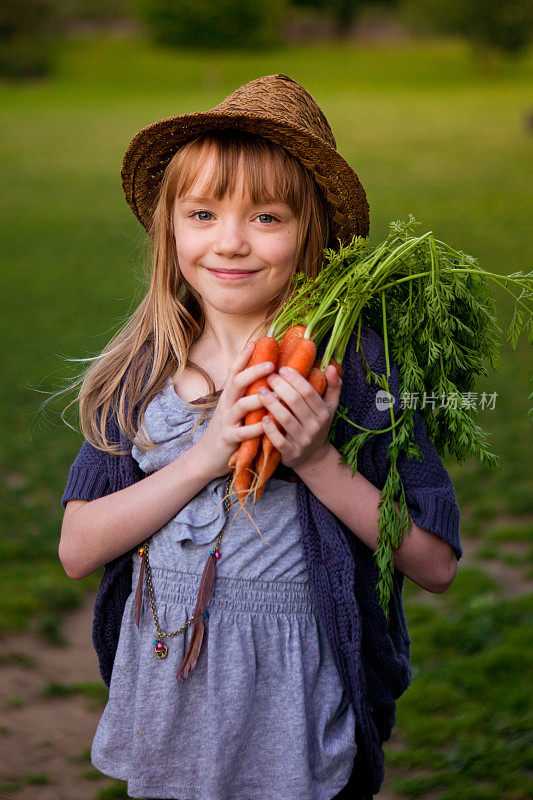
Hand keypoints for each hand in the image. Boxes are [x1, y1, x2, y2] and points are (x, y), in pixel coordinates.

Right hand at [193, 341, 275, 479]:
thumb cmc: (227, 430)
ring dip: (258, 398)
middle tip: (271, 364)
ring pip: (241, 406)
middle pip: (237, 383)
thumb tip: (265, 379)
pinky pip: (243, 433)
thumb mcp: (233, 409)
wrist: (206, 458)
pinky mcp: (229, 439)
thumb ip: (245, 395)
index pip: (234, 371)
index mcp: (229, 396)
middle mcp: (226, 405)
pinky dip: (256, 428)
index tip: (256, 341)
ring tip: (274, 393)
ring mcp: (226, 421)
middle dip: (253, 371)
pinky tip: (268, 424)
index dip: (243, 356)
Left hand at [258, 364, 341, 472]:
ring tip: (260, 391)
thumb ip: (333, 386)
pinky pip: (279, 441)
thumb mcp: (329, 407)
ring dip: (271, 403)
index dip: (295, 379)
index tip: (282, 368)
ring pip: (286, 419)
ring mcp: (303, 441)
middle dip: (280, 387)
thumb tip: (332, 366)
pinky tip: (262, 418)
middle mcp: (315, 427)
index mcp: (324, 413)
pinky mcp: (291, 453)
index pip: (308, 392)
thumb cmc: (317, 425)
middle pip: (296, 402)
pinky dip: (270, 430)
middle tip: (268, 377)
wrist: (312, 457)